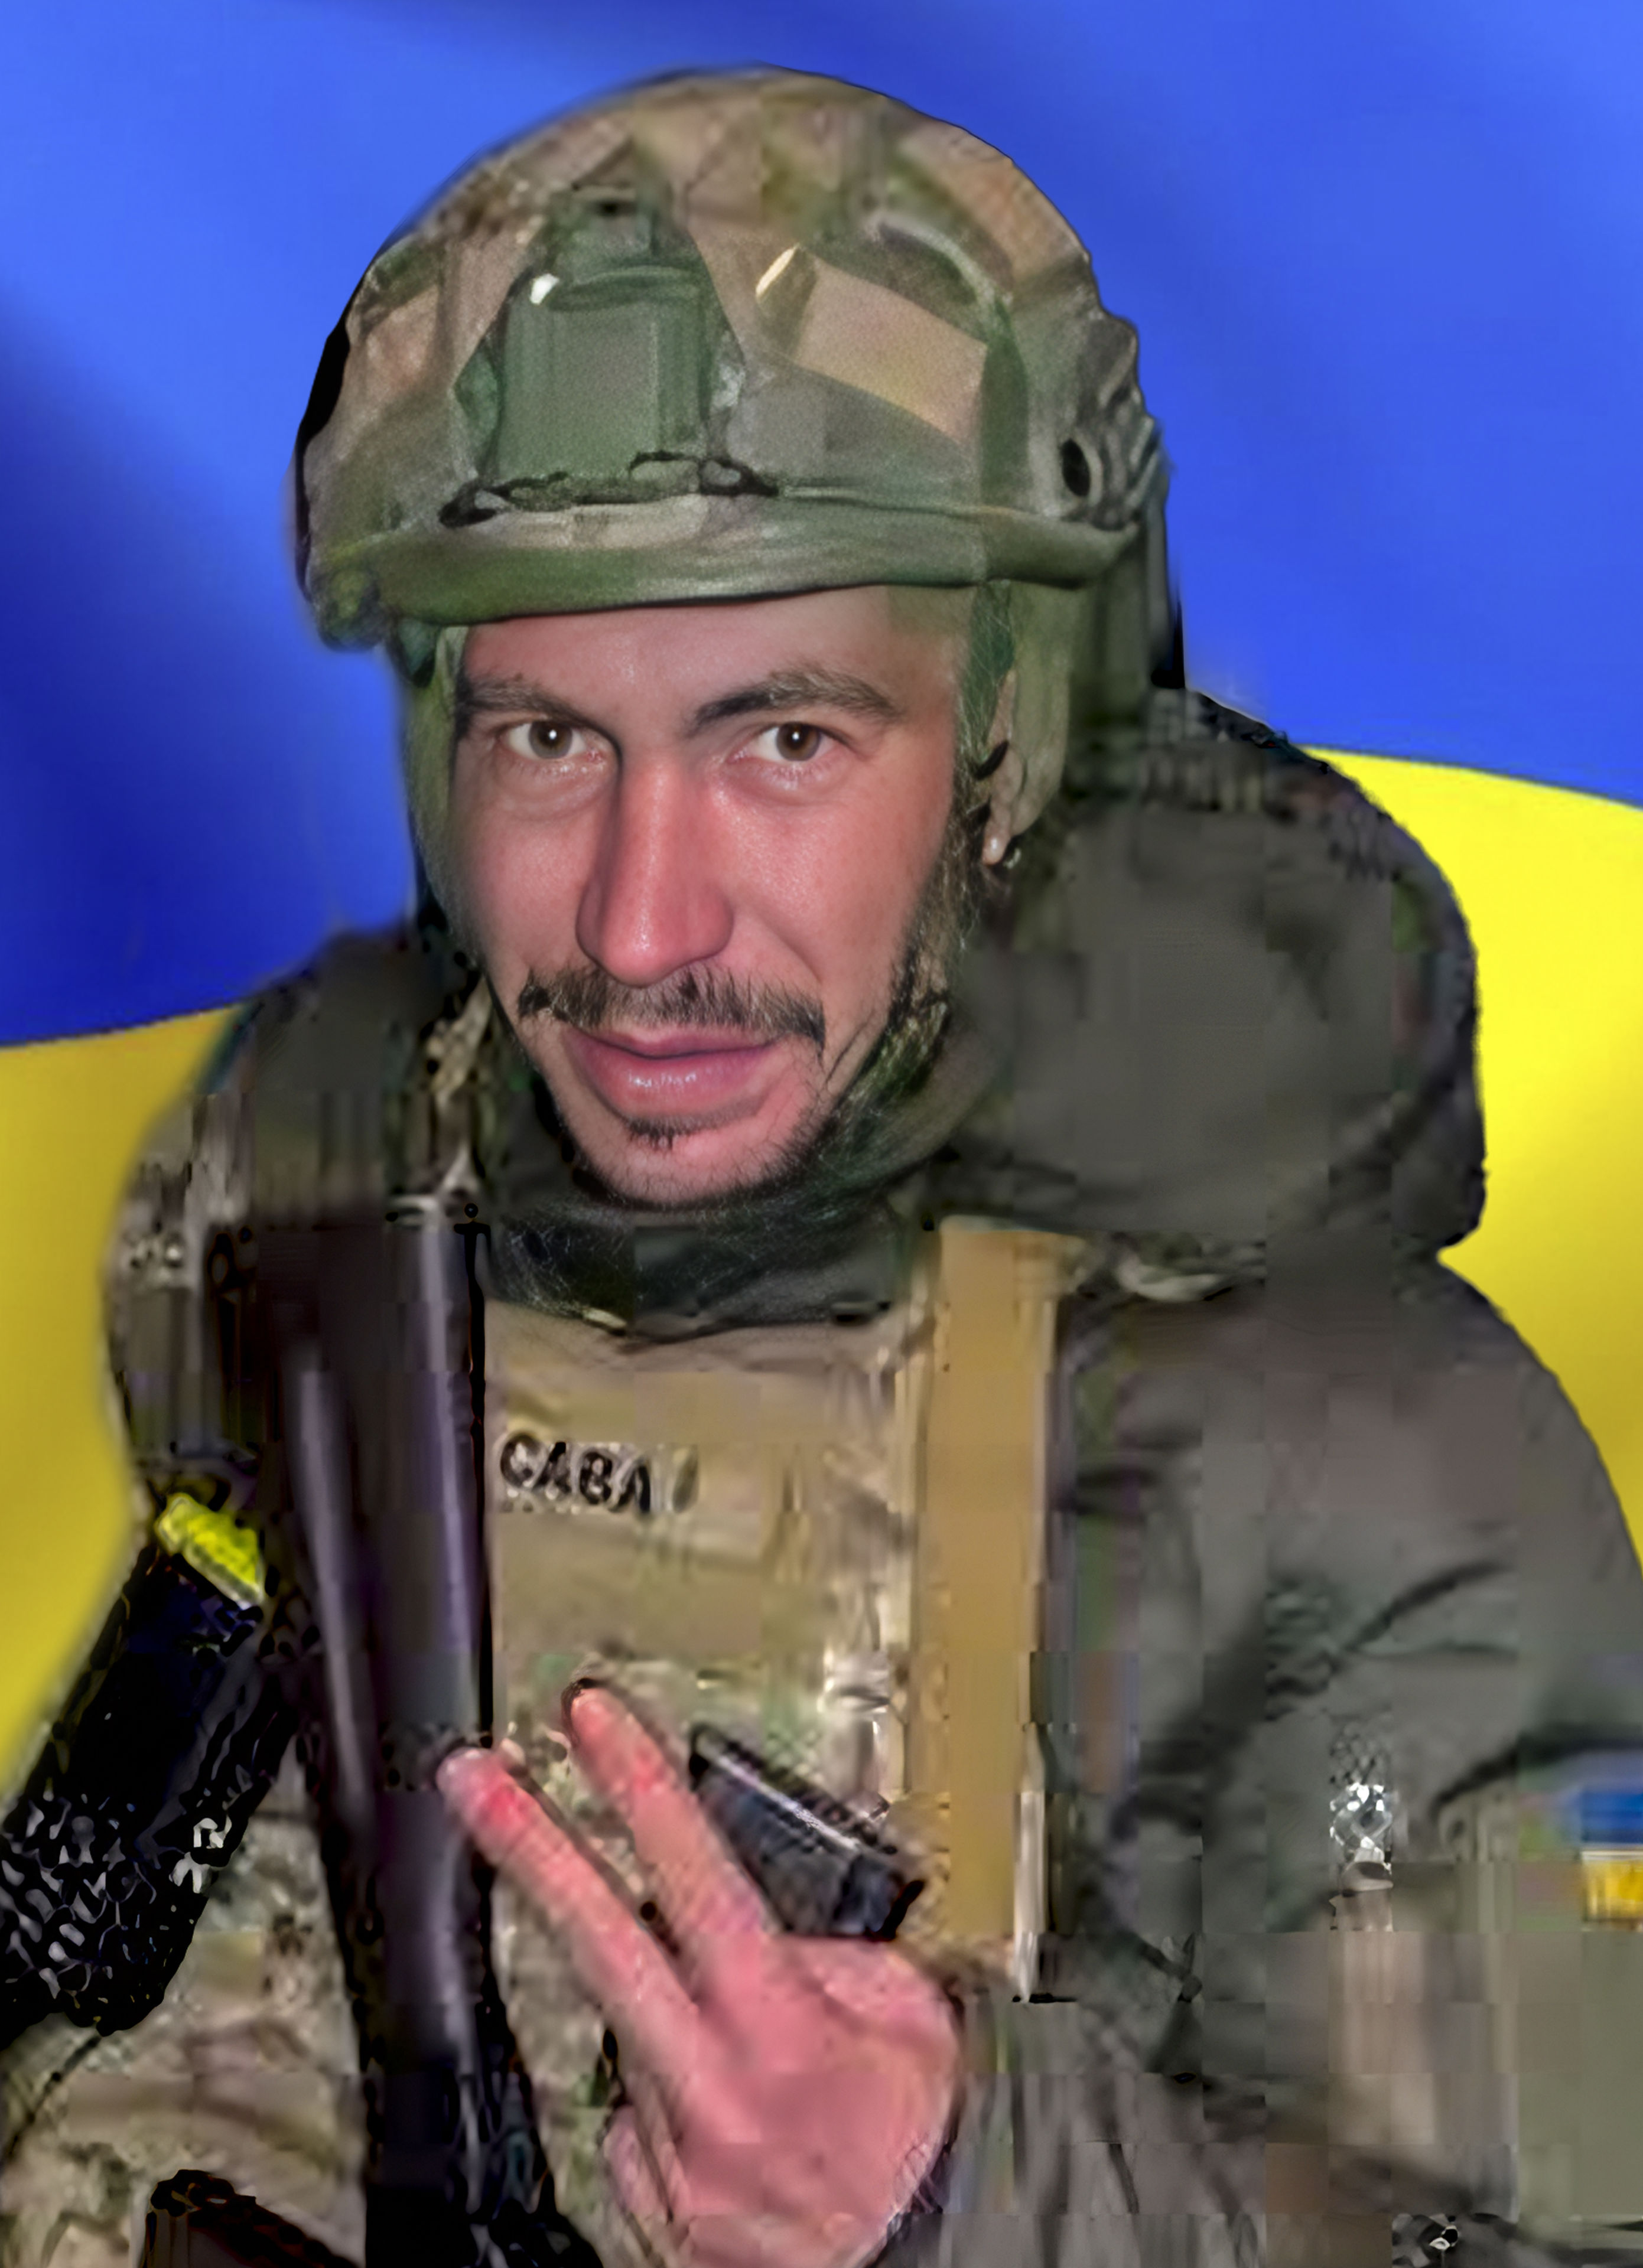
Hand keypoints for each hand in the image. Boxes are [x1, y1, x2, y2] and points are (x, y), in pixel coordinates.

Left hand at [438, 1687, 961, 2267]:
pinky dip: (666, 2105)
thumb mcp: (910, 2010)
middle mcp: (717, 2102)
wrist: (938, 2265)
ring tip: (749, 2058)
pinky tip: (727, 2122)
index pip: (694, 1880)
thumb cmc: (932, 2135)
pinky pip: (634, 2128)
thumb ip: (825, 1953)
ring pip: (628, 2045)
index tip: (592, 1721)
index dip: (639, 1788)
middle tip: (471, 1779)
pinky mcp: (660, 2219)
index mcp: (786, 2035)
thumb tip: (755, 1929)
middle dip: (528, 1848)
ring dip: (664, 2022)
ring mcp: (678, 2168)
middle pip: (599, 1946)